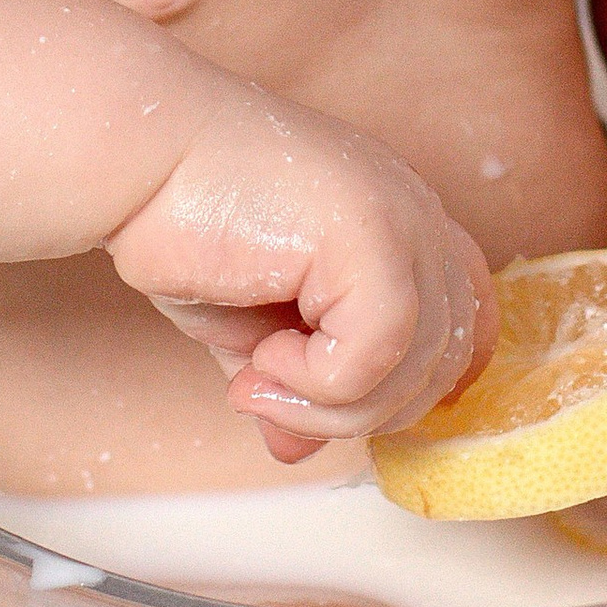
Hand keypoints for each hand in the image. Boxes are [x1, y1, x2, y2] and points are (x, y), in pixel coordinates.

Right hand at [106, 84, 496, 465]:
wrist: (138, 157)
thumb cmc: (184, 219)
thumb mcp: (251, 323)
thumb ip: (292, 381)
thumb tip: (295, 449)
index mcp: (401, 224)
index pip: (469, 318)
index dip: (424, 379)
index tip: (347, 402)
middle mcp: (416, 217)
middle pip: (447, 360)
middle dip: (360, 410)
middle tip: (273, 402)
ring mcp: (403, 223)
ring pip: (415, 370)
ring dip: (328, 406)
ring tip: (256, 382)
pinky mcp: (372, 238)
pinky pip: (375, 357)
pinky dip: (313, 382)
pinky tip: (261, 357)